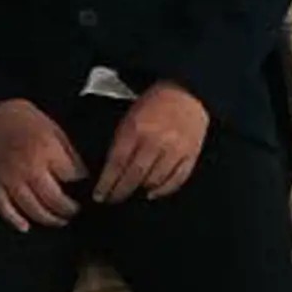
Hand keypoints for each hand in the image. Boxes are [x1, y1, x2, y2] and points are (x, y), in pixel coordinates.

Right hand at [0, 99, 88, 230]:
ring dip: (47, 219)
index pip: (71, 176)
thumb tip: (81, 175)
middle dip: (68, 209)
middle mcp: (28, 168)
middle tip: (75, 211)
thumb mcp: (55, 130)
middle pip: (53, 198)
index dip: (81, 183)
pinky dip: (14, 220)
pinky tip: (26, 227)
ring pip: (31, 207)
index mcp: (46, 151)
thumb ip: (69, 153)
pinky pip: (4, 207)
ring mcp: (9, 178)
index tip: (86, 187)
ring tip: (59, 221)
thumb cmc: (25, 120)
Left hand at [97, 84, 210, 203]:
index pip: (117, 163)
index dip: (107, 183)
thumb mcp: (129, 117)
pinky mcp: (191, 153)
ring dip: (140, 190)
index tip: (99, 195)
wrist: (187, 92)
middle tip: (112, 200)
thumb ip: (120, 142)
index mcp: (137, 129)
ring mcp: (176, 148)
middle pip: (134, 175)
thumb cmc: (155, 104)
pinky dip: (164, 190)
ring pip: (155, 180)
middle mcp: (157, 140)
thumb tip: (108, 171)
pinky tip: (153, 193)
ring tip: (131, 195)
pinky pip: (177, 179)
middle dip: (120, 191)